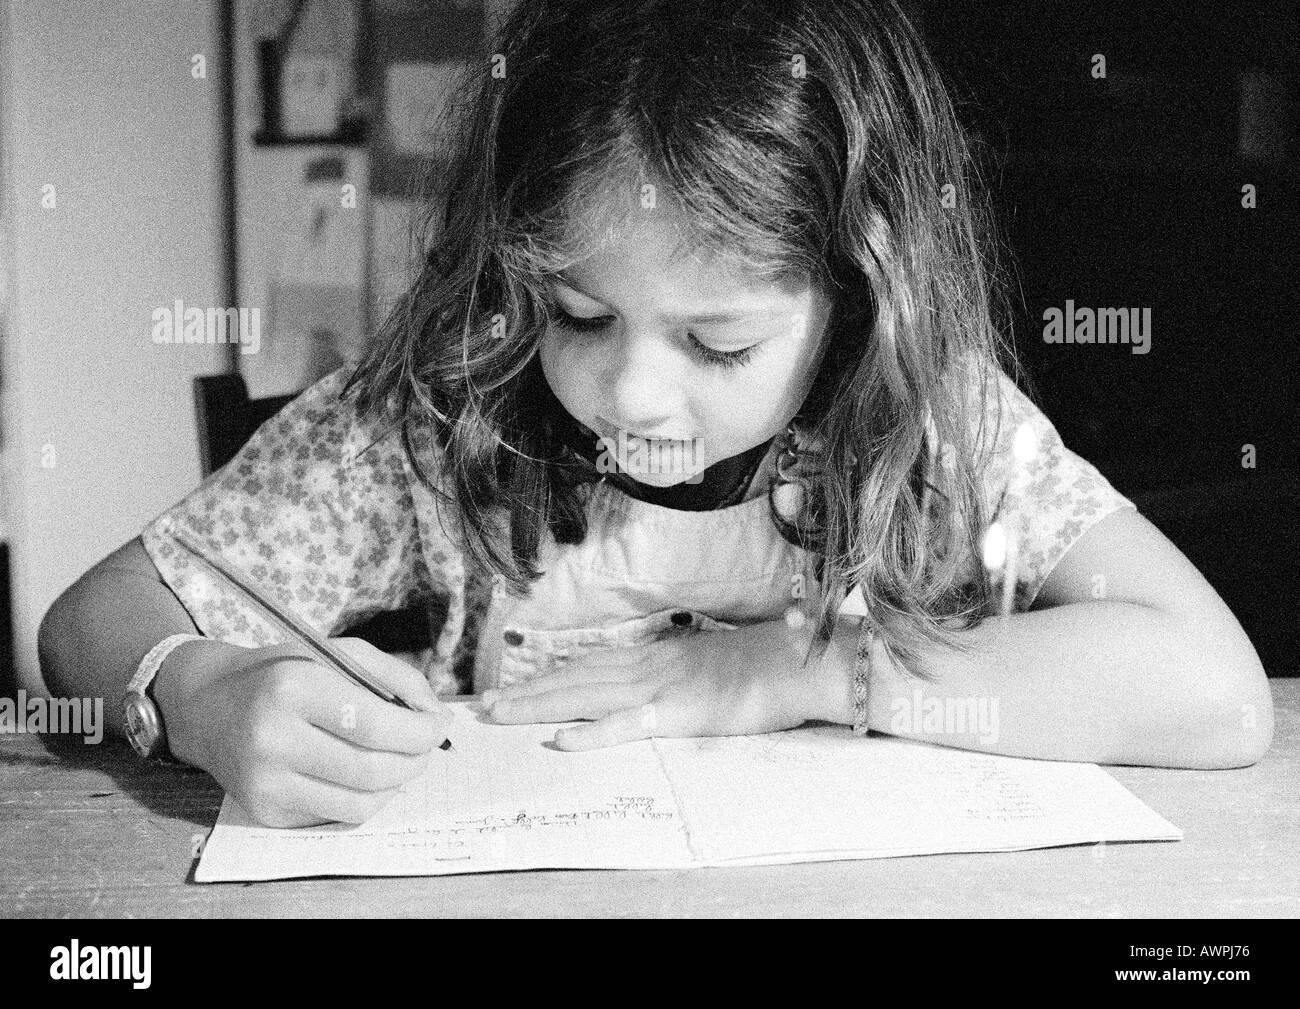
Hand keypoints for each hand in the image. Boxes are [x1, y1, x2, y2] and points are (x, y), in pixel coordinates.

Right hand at [155, 637, 452, 827]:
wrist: (208, 707)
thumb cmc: (283, 674)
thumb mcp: (335, 652)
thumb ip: (394, 677)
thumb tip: (436, 716)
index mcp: (292, 689)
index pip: (376, 726)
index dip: (421, 732)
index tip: (439, 724)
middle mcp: (273, 739)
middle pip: (373, 770)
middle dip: (416, 761)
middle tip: (426, 746)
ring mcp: (265, 783)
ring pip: (361, 803)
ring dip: (397, 785)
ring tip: (400, 761)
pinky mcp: (265, 812)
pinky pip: (337, 815)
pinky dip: (365, 798)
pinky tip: (363, 775)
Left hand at [483, 618, 836, 749]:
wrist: (798, 662)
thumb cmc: (760, 664)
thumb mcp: (706, 661)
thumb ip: (673, 669)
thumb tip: (647, 681)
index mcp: (655, 655)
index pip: (587, 664)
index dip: (546, 676)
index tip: (511, 687)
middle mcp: (649, 665)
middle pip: (575, 678)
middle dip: (527, 692)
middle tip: (484, 706)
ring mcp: (662, 687)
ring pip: (587, 695)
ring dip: (541, 706)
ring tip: (502, 715)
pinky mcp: (679, 713)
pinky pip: (627, 725)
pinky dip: (592, 734)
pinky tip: (562, 740)